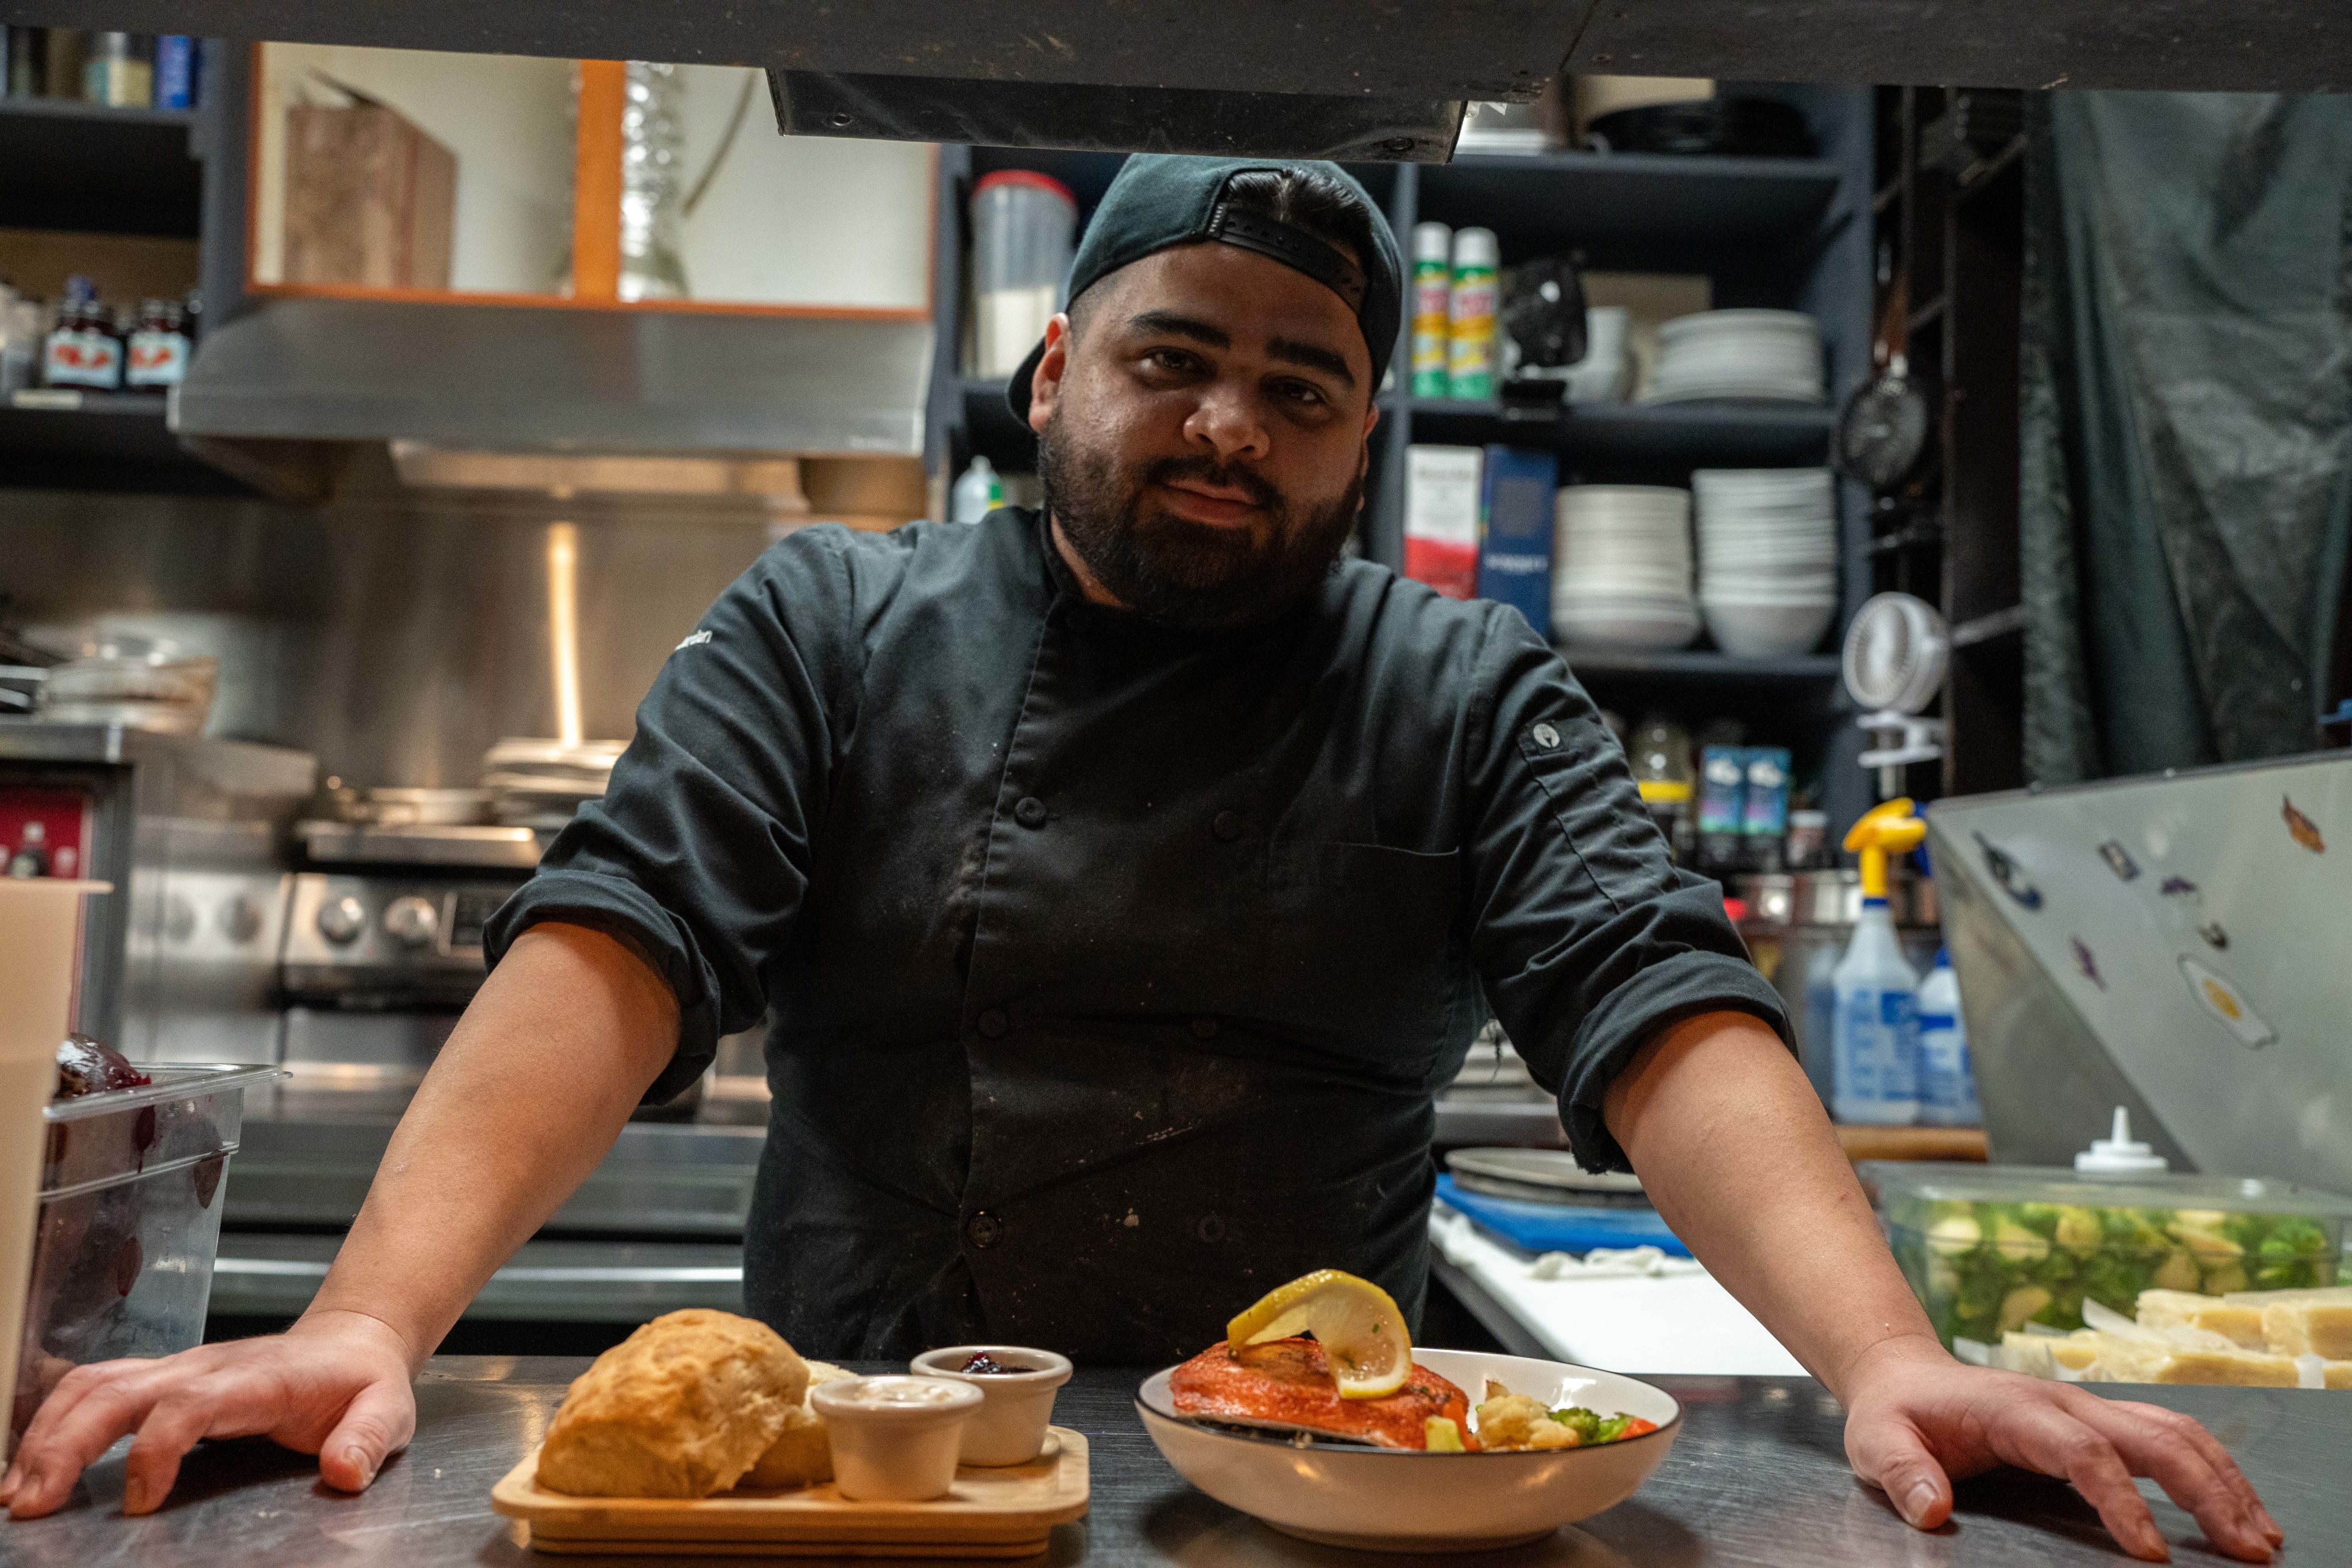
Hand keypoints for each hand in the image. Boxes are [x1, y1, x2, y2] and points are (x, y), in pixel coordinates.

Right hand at [1, 1309, 417, 1519]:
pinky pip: (96, 1387)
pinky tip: (32, 1461)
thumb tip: (343, 1472)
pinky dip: (54, 1419)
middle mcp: (206, 1367)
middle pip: (121, 1391)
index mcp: (257, 1378)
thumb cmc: (362, 1382)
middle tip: (30, 1504)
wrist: (353, 1342)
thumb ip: (368, 1439)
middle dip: (67, 1444)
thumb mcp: (388, 1411)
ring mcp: (180, 1369)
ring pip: (97, 1384)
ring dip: (48, 1432)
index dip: (157, 1450)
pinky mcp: (164, 1379)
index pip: (189, 1404)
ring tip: (17, 1492)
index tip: (142, 1505)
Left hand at [1839, 1336, 2281, 1562]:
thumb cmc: (1895, 1414)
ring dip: (2222, 1481)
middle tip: (2247, 1550)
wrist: (1903, 1374)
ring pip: (2172, 1433)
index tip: (2151, 1553)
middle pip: (2151, 1437)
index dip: (2121, 1500)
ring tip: (2260, 1537)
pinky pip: (2168, 1437)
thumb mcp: (1876, 1442)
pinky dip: (2211, 1470)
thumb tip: (1932, 1512)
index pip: (2083, 1452)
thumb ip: (1901, 1475)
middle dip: (2205, 1492)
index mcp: (2015, 1409)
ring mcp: (2087, 1407)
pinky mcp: (2099, 1421)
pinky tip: (2238, 1509)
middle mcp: (2063, 1402)